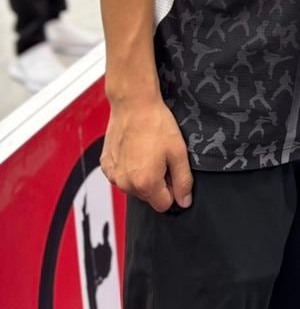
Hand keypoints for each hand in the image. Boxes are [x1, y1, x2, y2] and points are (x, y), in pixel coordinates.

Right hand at [100, 95, 193, 212]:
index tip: (172, 170)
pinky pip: (121, 175)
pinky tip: (135, 149)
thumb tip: (184, 201)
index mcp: (145, 184)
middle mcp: (126, 184)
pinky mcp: (106, 166)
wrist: (133, 104)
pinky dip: (129, 167)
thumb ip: (183, 181)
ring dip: (142, 175)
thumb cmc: (156, 124)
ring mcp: (113, 175)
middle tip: (161, 156)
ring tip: (147, 150)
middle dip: (157, 181)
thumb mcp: (178, 152)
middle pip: (148, 196)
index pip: (164, 204)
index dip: (172, 188)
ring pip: (134, 187)